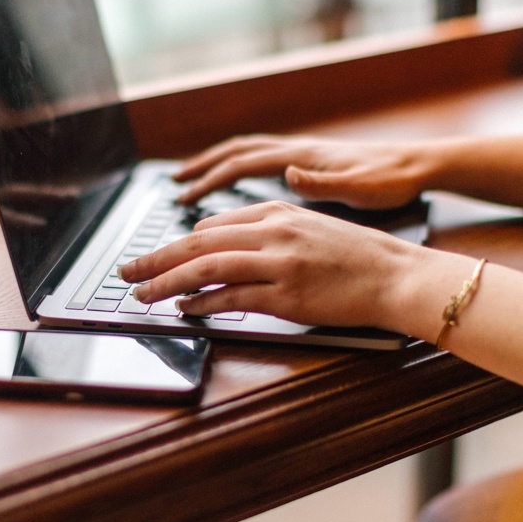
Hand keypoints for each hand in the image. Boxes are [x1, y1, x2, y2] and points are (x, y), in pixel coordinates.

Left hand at [118, 201, 421, 331]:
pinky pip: (232, 298)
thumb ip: (265, 230)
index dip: (176, 244)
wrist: (395, 275)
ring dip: (167, 282)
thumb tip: (215, 239)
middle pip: (198, 244)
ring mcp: (279, 263)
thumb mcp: (307, 227)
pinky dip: (202, 303)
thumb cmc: (354, 256)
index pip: (212, 227)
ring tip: (142, 294)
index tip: (154, 258)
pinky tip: (183, 309)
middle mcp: (273, 232)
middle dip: (156, 259)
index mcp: (277, 213)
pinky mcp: (287, 295)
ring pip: (207, 268)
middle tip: (127, 272)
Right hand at [174, 135, 429, 208]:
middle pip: (237, 152)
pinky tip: (238, 189)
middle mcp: (298, 151)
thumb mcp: (360, 188)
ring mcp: (303, 156)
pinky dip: (240, 171)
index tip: (185, 196)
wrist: (418, 165)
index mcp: (303, 157)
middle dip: (203, 167)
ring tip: (194, 182)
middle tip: (175, 185)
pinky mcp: (311, 164)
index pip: (243, 163)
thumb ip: (323, 183)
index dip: (210, 179)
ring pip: (248, 154)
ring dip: (218, 166)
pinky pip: (263, 162)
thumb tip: (288, 174)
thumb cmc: (391, 180)